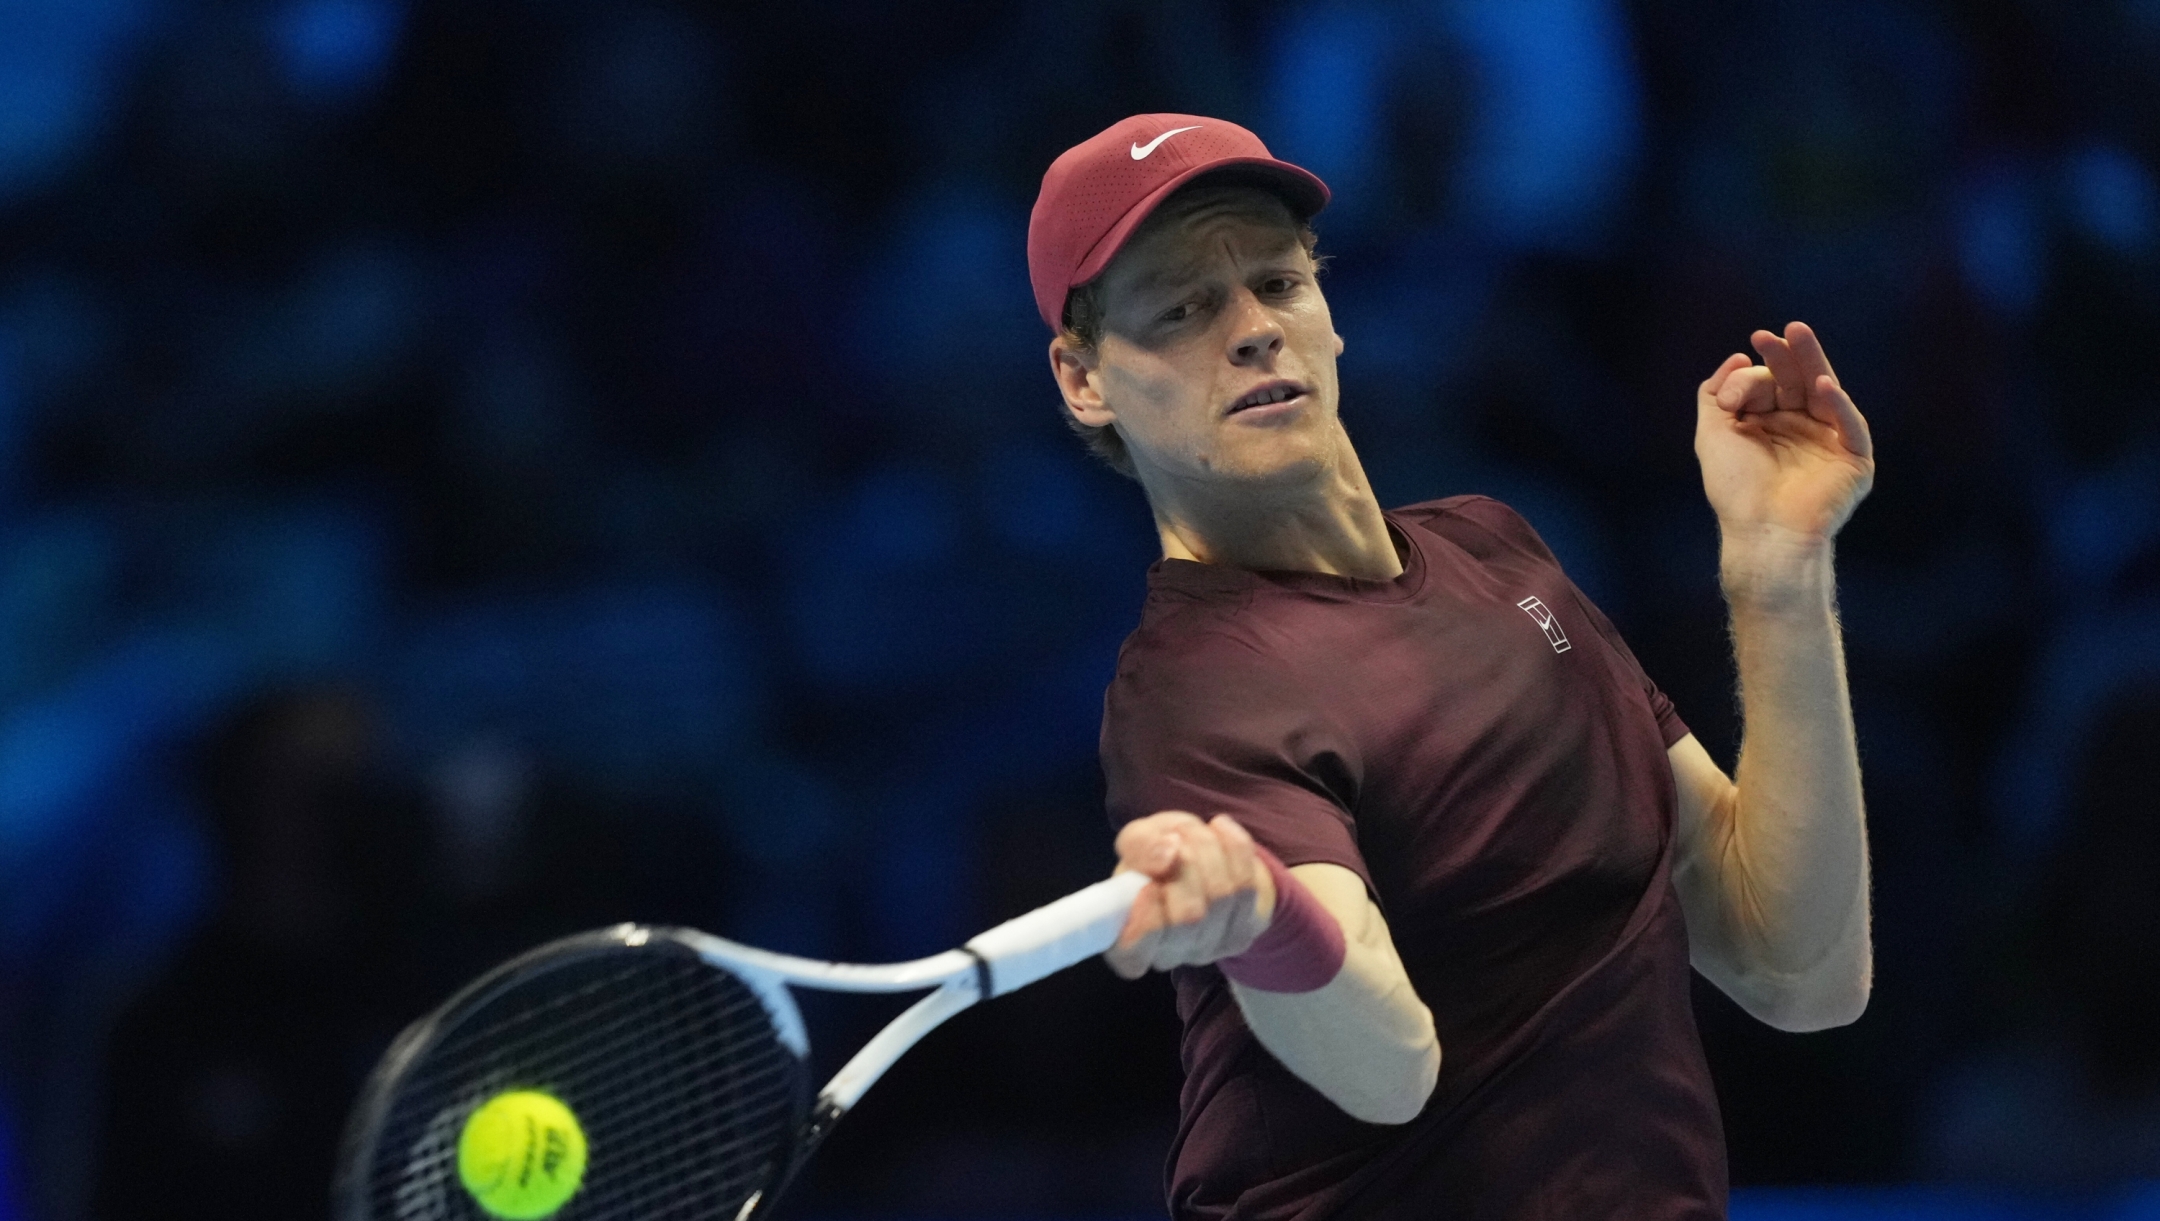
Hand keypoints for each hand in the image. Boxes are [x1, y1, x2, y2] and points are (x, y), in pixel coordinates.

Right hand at [1104, 811, 1276, 979]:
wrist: (1201, 858)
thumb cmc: (1157, 855)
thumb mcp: (1137, 840)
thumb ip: (1140, 846)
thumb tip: (1168, 855)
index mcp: (1127, 942)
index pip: (1134, 951)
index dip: (1145, 920)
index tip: (1149, 884)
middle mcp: (1167, 955)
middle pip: (1189, 915)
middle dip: (1186, 861)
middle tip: (1176, 838)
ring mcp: (1209, 949)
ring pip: (1222, 895)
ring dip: (1208, 848)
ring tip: (1195, 832)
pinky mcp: (1242, 933)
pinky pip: (1247, 884)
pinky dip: (1235, 847)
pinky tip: (1221, 830)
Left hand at [1697, 322, 1874, 548]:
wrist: (1761, 533)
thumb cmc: (1736, 490)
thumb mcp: (1713, 434)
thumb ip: (1716, 394)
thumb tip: (1737, 357)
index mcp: (1772, 423)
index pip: (1767, 385)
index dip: (1749, 379)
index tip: (1729, 394)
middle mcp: (1802, 427)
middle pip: (1797, 381)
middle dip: (1784, 356)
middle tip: (1769, 334)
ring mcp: (1830, 441)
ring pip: (1826, 392)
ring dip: (1813, 363)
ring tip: (1798, 335)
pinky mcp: (1854, 459)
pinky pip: (1851, 425)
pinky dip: (1839, 404)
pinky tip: (1823, 384)